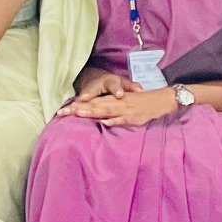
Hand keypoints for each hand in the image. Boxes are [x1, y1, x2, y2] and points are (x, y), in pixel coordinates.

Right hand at [58, 67, 135, 113]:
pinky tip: (62, 113)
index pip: (114, 85)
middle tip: (84, 98)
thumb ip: (131, 87)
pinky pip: (73, 105)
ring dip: (75, 104)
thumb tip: (141, 90)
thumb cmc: (112, 83)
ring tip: (70, 107)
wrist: (93, 78)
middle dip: (88, 95)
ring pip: (80, 99)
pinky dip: (68, 108)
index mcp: (110, 82)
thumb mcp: (123, 83)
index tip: (119, 95)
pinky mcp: (79, 100)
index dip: (116, 90)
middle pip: (92, 91)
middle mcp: (96, 86)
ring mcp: (86, 92)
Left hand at [64, 86, 181, 127]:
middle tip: (63, 112)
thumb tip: (94, 116)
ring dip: (92, 111)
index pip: (91, 102)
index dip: (76, 106)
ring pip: (106, 110)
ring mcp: (124, 109)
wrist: (161, 99)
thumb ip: (108, 109)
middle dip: (78, 109)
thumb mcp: (122, 104)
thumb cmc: (140, 103)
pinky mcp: (133, 116)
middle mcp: (115, 103)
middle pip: (94, 105)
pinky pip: (122, 118)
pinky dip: (114, 120)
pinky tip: (104, 122)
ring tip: (79, 113)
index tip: (61, 111)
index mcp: (112, 100)